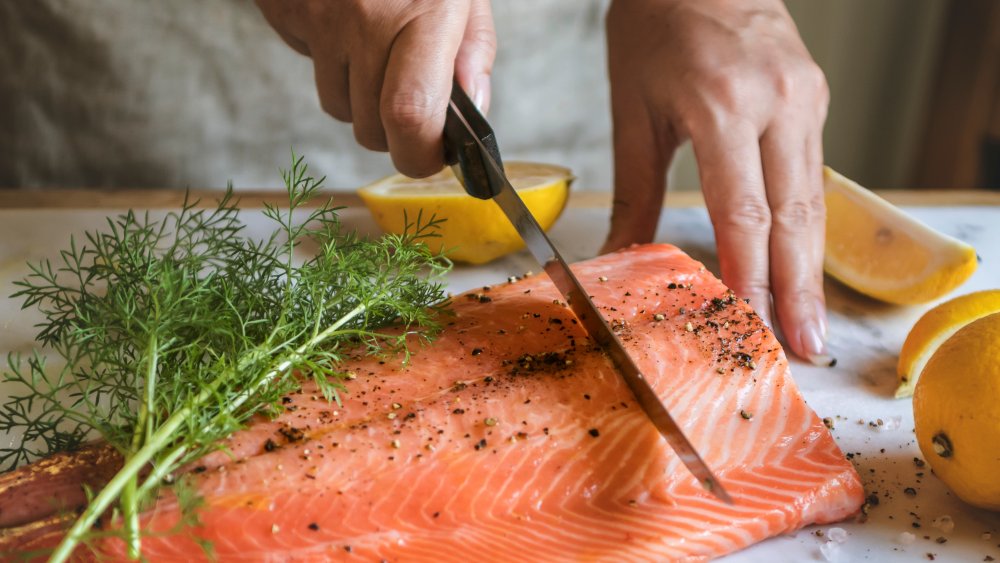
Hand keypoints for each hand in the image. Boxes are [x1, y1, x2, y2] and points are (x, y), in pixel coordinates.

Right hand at [256, 0, 495, 176]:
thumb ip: (473, 52)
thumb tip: (475, 112)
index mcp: (425, 12)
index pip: (411, 113)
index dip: (419, 155)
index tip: (431, 157)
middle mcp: (371, 17)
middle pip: (372, 128)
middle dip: (392, 135)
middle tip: (407, 103)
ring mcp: (324, 18)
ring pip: (338, 108)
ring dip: (358, 100)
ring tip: (374, 51)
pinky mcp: (289, 13)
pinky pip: (310, 72)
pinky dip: (329, 67)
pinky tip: (345, 31)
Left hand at [603, 0, 831, 364]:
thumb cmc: (657, 22)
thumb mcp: (633, 107)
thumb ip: (635, 188)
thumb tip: (623, 255)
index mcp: (725, 105)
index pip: (745, 212)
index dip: (751, 276)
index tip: (753, 325)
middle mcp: (779, 104)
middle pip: (794, 218)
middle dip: (798, 290)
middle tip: (803, 348)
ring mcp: (805, 100)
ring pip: (813, 201)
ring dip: (810, 267)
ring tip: (807, 323)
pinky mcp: (815, 99)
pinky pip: (812, 175)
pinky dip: (805, 227)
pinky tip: (799, 265)